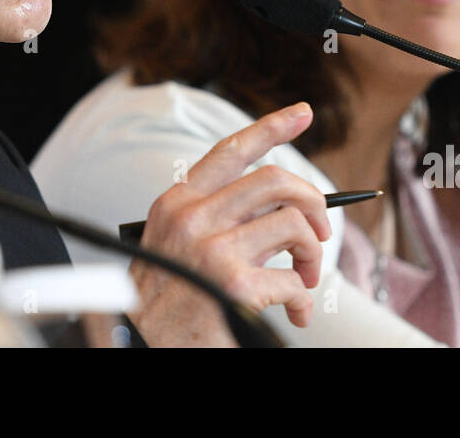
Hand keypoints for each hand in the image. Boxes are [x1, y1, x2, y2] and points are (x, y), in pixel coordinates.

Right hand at [128, 102, 329, 345]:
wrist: (141, 347)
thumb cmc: (166, 300)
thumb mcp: (175, 243)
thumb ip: (215, 216)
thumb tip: (280, 203)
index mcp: (177, 202)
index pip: (231, 150)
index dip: (272, 127)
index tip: (302, 113)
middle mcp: (192, 217)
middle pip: (275, 180)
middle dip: (311, 202)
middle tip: (318, 232)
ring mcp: (212, 249)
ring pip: (293, 224)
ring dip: (311, 254)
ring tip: (304, 279)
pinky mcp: (234, 285)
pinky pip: (293, 281)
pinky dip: (302, 301)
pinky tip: (294, 314)